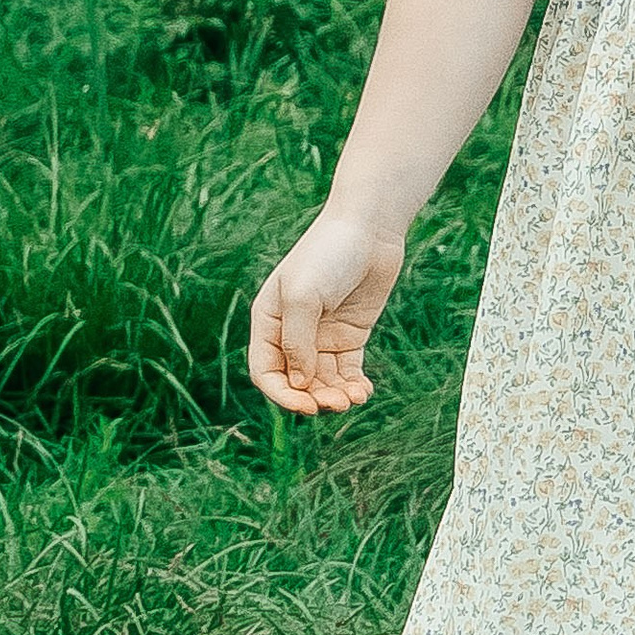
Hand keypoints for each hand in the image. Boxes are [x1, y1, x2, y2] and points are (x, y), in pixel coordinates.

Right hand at [248, 207, 404, 415]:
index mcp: (269, 321)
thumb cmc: (329, 254)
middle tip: (338, 403)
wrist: (369, 229)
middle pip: (296, 381)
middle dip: (314, 398)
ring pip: (322, 381)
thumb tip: (301, 383)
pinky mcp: (349, 335)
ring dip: (335, 395)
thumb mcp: (304, 296)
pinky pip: (346, 371)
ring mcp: (321, 335)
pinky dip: (353, 385)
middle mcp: (292, 332)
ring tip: (355, 398)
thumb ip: (297, 342)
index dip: (282, 394)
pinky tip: (363, 392)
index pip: (265, 372)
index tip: (306, 405)